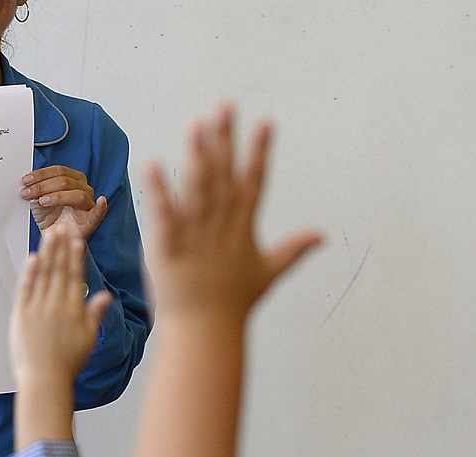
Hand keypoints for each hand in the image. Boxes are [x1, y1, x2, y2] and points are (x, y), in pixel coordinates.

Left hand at [11, 226, 110, 386]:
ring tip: (50, 234)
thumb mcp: (88, 339)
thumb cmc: (67, 362)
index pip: (76, 277)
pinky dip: (29, 273)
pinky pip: (26, 289)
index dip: (76, 257)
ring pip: (43, 276)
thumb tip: (105, 295)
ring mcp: (38, 310)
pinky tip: (33, 258)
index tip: (77, 240)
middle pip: (59, 271)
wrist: (44, 380)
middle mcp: (57, 306)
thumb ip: (95, 314)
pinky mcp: (21, 315)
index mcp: (74, 311)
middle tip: (63, 227)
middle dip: (61, 247)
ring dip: (47, 253)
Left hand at [23, 166, 107, 237]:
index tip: (26, 181)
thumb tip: (26, 183)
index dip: (41, 174)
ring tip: (42, 201)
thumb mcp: (38, 200)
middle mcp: (83, 188)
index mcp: (72, 179)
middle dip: (43, 186)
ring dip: (57, 196)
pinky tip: (101, 202)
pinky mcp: (92, 220)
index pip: (58, 171)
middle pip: (65, 181)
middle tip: (27, 193)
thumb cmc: (49, 217)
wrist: (53, 238)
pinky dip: (101, 207)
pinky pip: (98, 212)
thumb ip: (35, 190)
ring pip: (77, 194)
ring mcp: (88, 203)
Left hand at [144, 104, 322, 321]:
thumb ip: (294, 249)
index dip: (260, 151)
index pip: (254, 181)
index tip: (266, 122)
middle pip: (225, 174)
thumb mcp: (268, 272)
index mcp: (243, 226)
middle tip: (224, 106)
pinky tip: (153, 163)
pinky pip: (163, 212)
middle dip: (225, 139)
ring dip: (197, 155)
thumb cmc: (234, 304)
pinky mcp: (168, 245)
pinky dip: (159, 189)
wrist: (205, 332)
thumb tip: (322, 236)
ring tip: (195, 124)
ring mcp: (195, 234)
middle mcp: (221, 225)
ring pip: (198, 187)